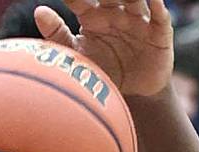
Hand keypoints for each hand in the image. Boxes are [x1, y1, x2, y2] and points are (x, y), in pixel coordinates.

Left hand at [37, 0, 173, 97]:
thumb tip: (39, 11)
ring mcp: (138, 20)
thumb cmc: (101, 70)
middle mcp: (115, 12)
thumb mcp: (77, 54)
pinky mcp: (159, 33)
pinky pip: (160, 17)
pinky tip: (154, 0)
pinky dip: (158, 6)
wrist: (131, 94)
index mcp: (92, 16)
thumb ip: (57, 33)